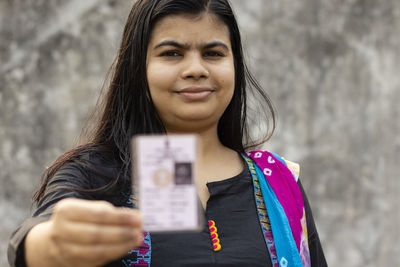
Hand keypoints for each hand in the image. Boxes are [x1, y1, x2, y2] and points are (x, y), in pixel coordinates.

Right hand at [25, 198, 141, 266]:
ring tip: (136, 239)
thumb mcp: (90, 208)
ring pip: (97, 251)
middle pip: (96, 234)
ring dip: (121, 246)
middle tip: (139, 231)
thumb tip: (136, 217)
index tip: (138, 218)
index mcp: (66, 210)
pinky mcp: (73, 263)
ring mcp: (65, 250)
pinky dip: (115, 253)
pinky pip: (97, 261)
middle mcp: (61, 230)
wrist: (55, 239)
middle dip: (122, 233)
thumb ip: (112, 212)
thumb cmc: (81, 219)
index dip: (120, 217)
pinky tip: (127, 247)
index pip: (98, 214)